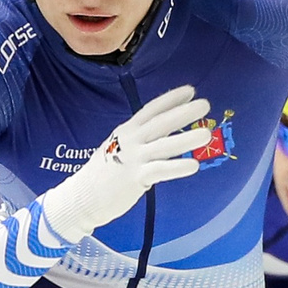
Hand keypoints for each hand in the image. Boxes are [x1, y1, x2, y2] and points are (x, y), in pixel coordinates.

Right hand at [37, 85, 213, 242]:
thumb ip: (139, 141)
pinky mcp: (134, 178)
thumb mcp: (118, 148)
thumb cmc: (103, 174)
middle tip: (205, 104)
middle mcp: (130, 140)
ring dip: (186, 139)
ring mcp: (132, 158)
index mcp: (126, 131)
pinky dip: (177, 167)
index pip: (151, 109)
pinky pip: (160, 170)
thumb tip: (163, 135)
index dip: (170, 99)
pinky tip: (193, 166)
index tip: (190, 90)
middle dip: (183, 113)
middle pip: (160, 123)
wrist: (81, 197)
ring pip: (164, 146)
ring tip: (206, 134)